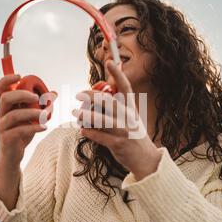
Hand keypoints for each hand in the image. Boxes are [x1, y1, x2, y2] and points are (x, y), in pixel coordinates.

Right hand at [0, 74, 56, 209]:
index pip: (0, 88)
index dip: (7, 79)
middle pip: (5, 98)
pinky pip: (19, 130)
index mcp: (6, 106)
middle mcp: (1, 114)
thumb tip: (54, 93)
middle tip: (36, 97)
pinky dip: (33, 127)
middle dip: (22, 94)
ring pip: (13, 115)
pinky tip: (44, 127)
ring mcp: (2, 126)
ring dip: (31, 113)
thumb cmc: (21, 133)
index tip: (20, 75)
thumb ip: (41, 105)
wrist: (12, 156)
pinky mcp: (6, 138)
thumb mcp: (31, 117)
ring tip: (45, 115)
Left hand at [72, 61, 161, 180]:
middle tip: (79, 94)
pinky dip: (90, 133)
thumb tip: (101, 96)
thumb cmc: (134, 136)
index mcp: (132, 109)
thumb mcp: (131, 119)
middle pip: (108, 101)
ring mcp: (124, 131)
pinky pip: (100, 137)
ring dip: (85, 115)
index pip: (125, 87)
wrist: (146, 159)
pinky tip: (82, 131)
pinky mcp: (118, 144)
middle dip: (91, 96)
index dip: (117, 74)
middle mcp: (128, 117)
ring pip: (101, 119)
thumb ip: (118, 107)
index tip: (110, 62)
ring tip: (75, 113)